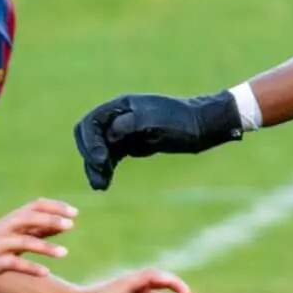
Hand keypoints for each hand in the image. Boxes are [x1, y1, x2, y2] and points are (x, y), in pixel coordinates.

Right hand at [0, 199, 74, 285]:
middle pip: (29, 218)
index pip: (35, 206)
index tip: (74, 212)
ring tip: (64, 253)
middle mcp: (6, 229)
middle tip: (71, 225)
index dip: (55, 207)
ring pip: (23, 242)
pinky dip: (30, 268)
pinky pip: (14, 264)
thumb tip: (63, 224)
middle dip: (50, 220)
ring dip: (44, 247)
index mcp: (12, 219)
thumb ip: (38, 229)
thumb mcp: (14, 233)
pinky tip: (45, 273)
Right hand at [74, 91, 244, 190]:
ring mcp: (124, 131)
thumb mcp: (157, 121)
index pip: (92, 122)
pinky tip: (104, 184)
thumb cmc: (182, 120)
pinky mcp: (131, 145)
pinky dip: (105, 169)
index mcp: (121, 106)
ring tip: (100, 186)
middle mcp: (118, 117)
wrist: (203, 126)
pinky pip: (110, 157)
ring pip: (99, 150)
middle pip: (90, 136)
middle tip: (98, 174)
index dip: (90, 141)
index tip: (100, 159)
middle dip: (90, 156)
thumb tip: (109, 134)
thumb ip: (130, 124)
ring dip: (95, 167)